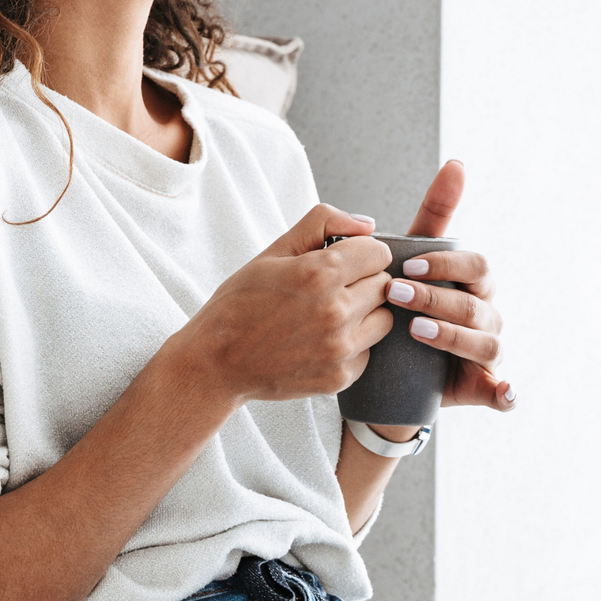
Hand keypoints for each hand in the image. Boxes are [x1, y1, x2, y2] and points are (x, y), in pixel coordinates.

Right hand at [168, 204, 398, 404]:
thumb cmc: (240, 303)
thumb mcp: (273, 251)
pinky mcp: (340, 377)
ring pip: (384, 319)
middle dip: (362, 282)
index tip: (343, 261)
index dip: (361, 253)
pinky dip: (352, 345)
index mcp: (319, 273)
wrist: (216, 363)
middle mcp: (335, 311)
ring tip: (328, 315)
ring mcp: (340, 348)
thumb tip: (367, 225)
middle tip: (329, 289)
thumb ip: (322, 224)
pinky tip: (321, 341)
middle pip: (383, 285)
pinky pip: (368, 351)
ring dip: (364, 314)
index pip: (379, 253)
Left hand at [378, 160, 513, 416]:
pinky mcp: (482, 387)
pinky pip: (503, 392)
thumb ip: (434, 214)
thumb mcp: (413, 257)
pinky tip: (498, 390)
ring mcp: (487, 352)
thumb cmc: (406, 299)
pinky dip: (505, 392)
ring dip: (454, 338)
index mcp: (473, 282)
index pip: (475, 266)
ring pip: (486, 344)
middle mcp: (486, 314)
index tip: (407, 265)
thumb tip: (458, 163)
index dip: (445, 265)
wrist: (388, 364)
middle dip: (438, 298)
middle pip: (478, 303)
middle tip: (395, 294)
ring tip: (416, 332)